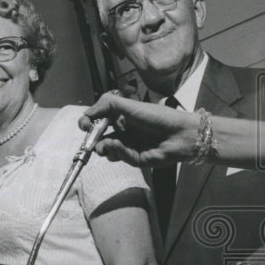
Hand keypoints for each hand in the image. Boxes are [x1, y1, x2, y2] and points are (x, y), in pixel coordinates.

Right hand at [78, 92, 197, 166]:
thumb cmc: (157, 116)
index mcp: (122, 117)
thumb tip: (86, 114)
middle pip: (101, 137)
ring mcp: (130, 146)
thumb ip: (106, 105)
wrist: (180, 134)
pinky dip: (118, 152)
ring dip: (104, 147)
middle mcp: (124, 132)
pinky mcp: (136, 159)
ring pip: (108, 150)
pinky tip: (119, 146)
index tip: (84, 125)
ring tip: (105, 146)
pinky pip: (121, 157)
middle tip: (89, 141)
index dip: (89, 123)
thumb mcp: (129, 106)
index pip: (99, 121)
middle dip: (93, 139)